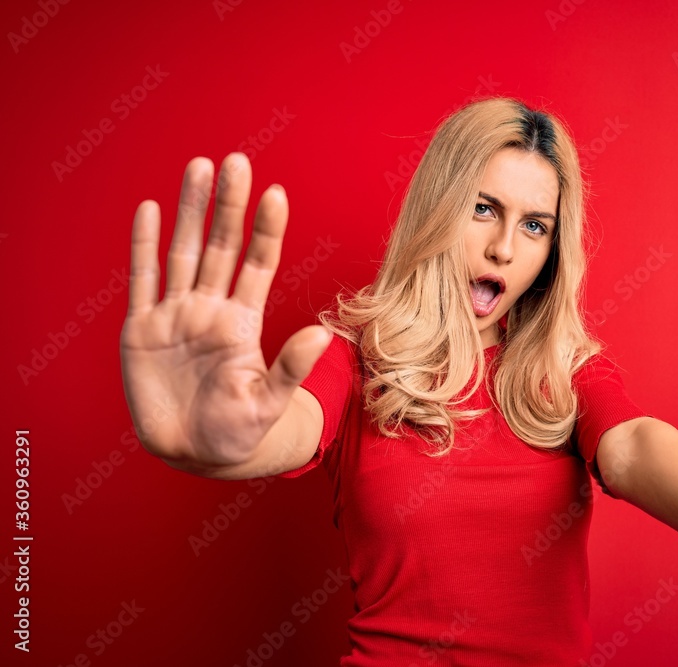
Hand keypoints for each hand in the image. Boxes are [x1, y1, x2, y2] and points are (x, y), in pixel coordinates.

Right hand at [119, 153, 330, 468]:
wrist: (194, 454)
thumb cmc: (239, 432)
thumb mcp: (269, 403)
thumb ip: (290, 367)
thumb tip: (323, 335)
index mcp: (243, 323)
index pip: (259, 265)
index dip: (267, 231)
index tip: (276, 195)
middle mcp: (211, 310)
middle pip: (221, 246)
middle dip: (229, 205)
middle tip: (236, 161)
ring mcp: (176, 316)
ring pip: (184, 252)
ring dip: (190, 211)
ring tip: (200, 167)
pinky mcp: (142, 330)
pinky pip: (143, 280)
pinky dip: (144, 246)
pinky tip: (151, 209)